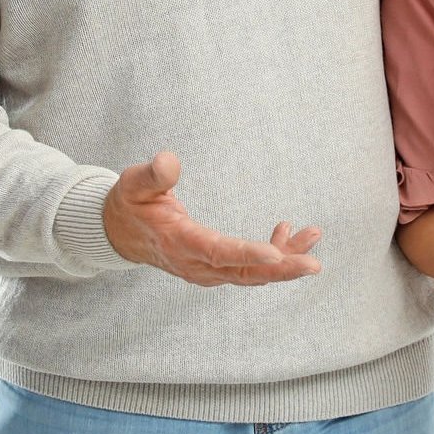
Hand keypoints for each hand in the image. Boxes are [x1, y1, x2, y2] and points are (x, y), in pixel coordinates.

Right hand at [103, 151, 322, 286]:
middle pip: (244, 273)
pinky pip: (249, 268)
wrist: (119, 233)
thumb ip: (153, 175)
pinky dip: (274, 255)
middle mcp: (196, 265)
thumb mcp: (133, 184)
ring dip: (286, 260)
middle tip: (314, 262)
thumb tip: (168, 160)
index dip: (247, 254)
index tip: (277, 254)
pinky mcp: (215, 268)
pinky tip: (288, 231)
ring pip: (253, 274)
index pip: (217, 252)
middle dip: (282, 269)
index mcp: (179, 243)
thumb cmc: (130, 204)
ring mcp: (207, 271)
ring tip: (313, 234)